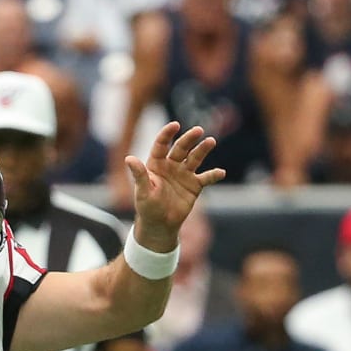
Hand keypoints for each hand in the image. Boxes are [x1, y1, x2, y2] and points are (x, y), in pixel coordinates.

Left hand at [126, 123, 226, 250]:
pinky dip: (213, 175)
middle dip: (189, 139)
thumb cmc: (147, 207)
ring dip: (203, 149)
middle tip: (198, 130)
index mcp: (157, 163)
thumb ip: (139, 175)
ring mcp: (184, 174)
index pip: (162, 144)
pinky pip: (206, 178)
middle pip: (181, 148)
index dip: (167, 134)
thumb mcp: (142, 191)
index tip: (175, 126)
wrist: (160, 225)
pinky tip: (221, 172)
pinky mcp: (194, 186)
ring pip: (195, 158)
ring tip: (211, 141)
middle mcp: (171, 165)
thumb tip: (129, 158)